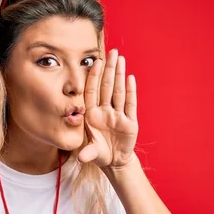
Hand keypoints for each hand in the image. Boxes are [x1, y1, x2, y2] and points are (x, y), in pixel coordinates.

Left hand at [78, 49, 138, 168]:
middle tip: (111, 52)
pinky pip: (130, 104)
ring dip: (119, 75)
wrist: (114, 161)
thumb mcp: (92, 153)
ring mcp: (118, 116)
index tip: (95, 62)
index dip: (94, 77)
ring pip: (119, 92)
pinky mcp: (130, 122)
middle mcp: (105, 112)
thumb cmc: (100, 153)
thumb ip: (88, 153)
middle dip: (108, 70)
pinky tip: (130, 78)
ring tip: (120, 58)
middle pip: (107, 87)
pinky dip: (131, 91)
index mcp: (92, 116)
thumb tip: (82, 158)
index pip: (92, 92)